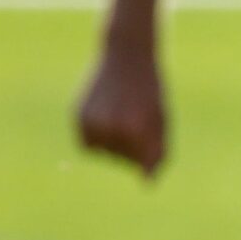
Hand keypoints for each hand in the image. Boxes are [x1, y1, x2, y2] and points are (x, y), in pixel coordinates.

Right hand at [75, 31, 167, 177]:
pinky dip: (98, 137)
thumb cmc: (151, 91)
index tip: (151, 142)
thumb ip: (158, 152)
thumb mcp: (163, 119)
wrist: (126, 55)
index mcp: (138, 128)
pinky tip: (108, 116)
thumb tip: (147, 184)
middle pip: (123, 160)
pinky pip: (88, 144)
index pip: (144, 165)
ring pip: (104, 154)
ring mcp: (91, 122)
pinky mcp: (77, 116)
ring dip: (115, 144)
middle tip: (138, 116)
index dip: (149, 156)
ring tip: (123, 116)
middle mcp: (112, 127)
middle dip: (134, 146)